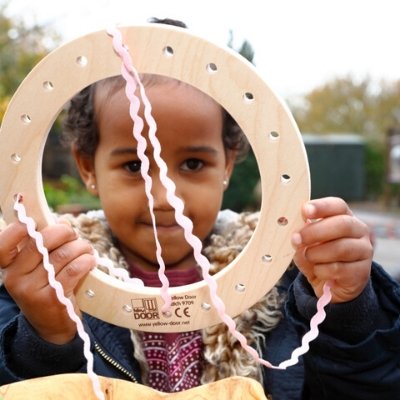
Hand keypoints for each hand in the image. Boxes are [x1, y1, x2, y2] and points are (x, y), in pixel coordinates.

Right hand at [0, 221, 95, 343]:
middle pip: (40, 243)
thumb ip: (46, 244)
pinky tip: (90, 261)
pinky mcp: (53, 299)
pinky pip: (74, 270)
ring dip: (81, 247)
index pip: (2, 246)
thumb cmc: (48, 286)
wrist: (52, 326)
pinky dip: (86, 261)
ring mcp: (33, 290)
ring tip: (87, 249)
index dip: (16, 230)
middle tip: (73, 235)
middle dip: (63, 232)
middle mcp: (16, 279)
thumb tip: (62, 222)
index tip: (33, 222)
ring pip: (62, 255)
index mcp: (10, 268)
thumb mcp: (40, 267)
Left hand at [291, 197, 372, 302]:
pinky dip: (321, 270)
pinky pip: (338, 269)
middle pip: (343, 224)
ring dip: (317, 253)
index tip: (304, 211)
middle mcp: (359, 231)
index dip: (321, 207)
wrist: (331, 284)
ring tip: (307, 256)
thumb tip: (296, 236)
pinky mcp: (362, 272)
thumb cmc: (318, 256)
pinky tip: (317, 271)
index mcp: (345, 217)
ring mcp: (364, 251)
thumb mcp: (306, 244)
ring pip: (341, 248)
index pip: (338, 206)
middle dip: (316, 231)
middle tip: (297, 238)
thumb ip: (302, 237)